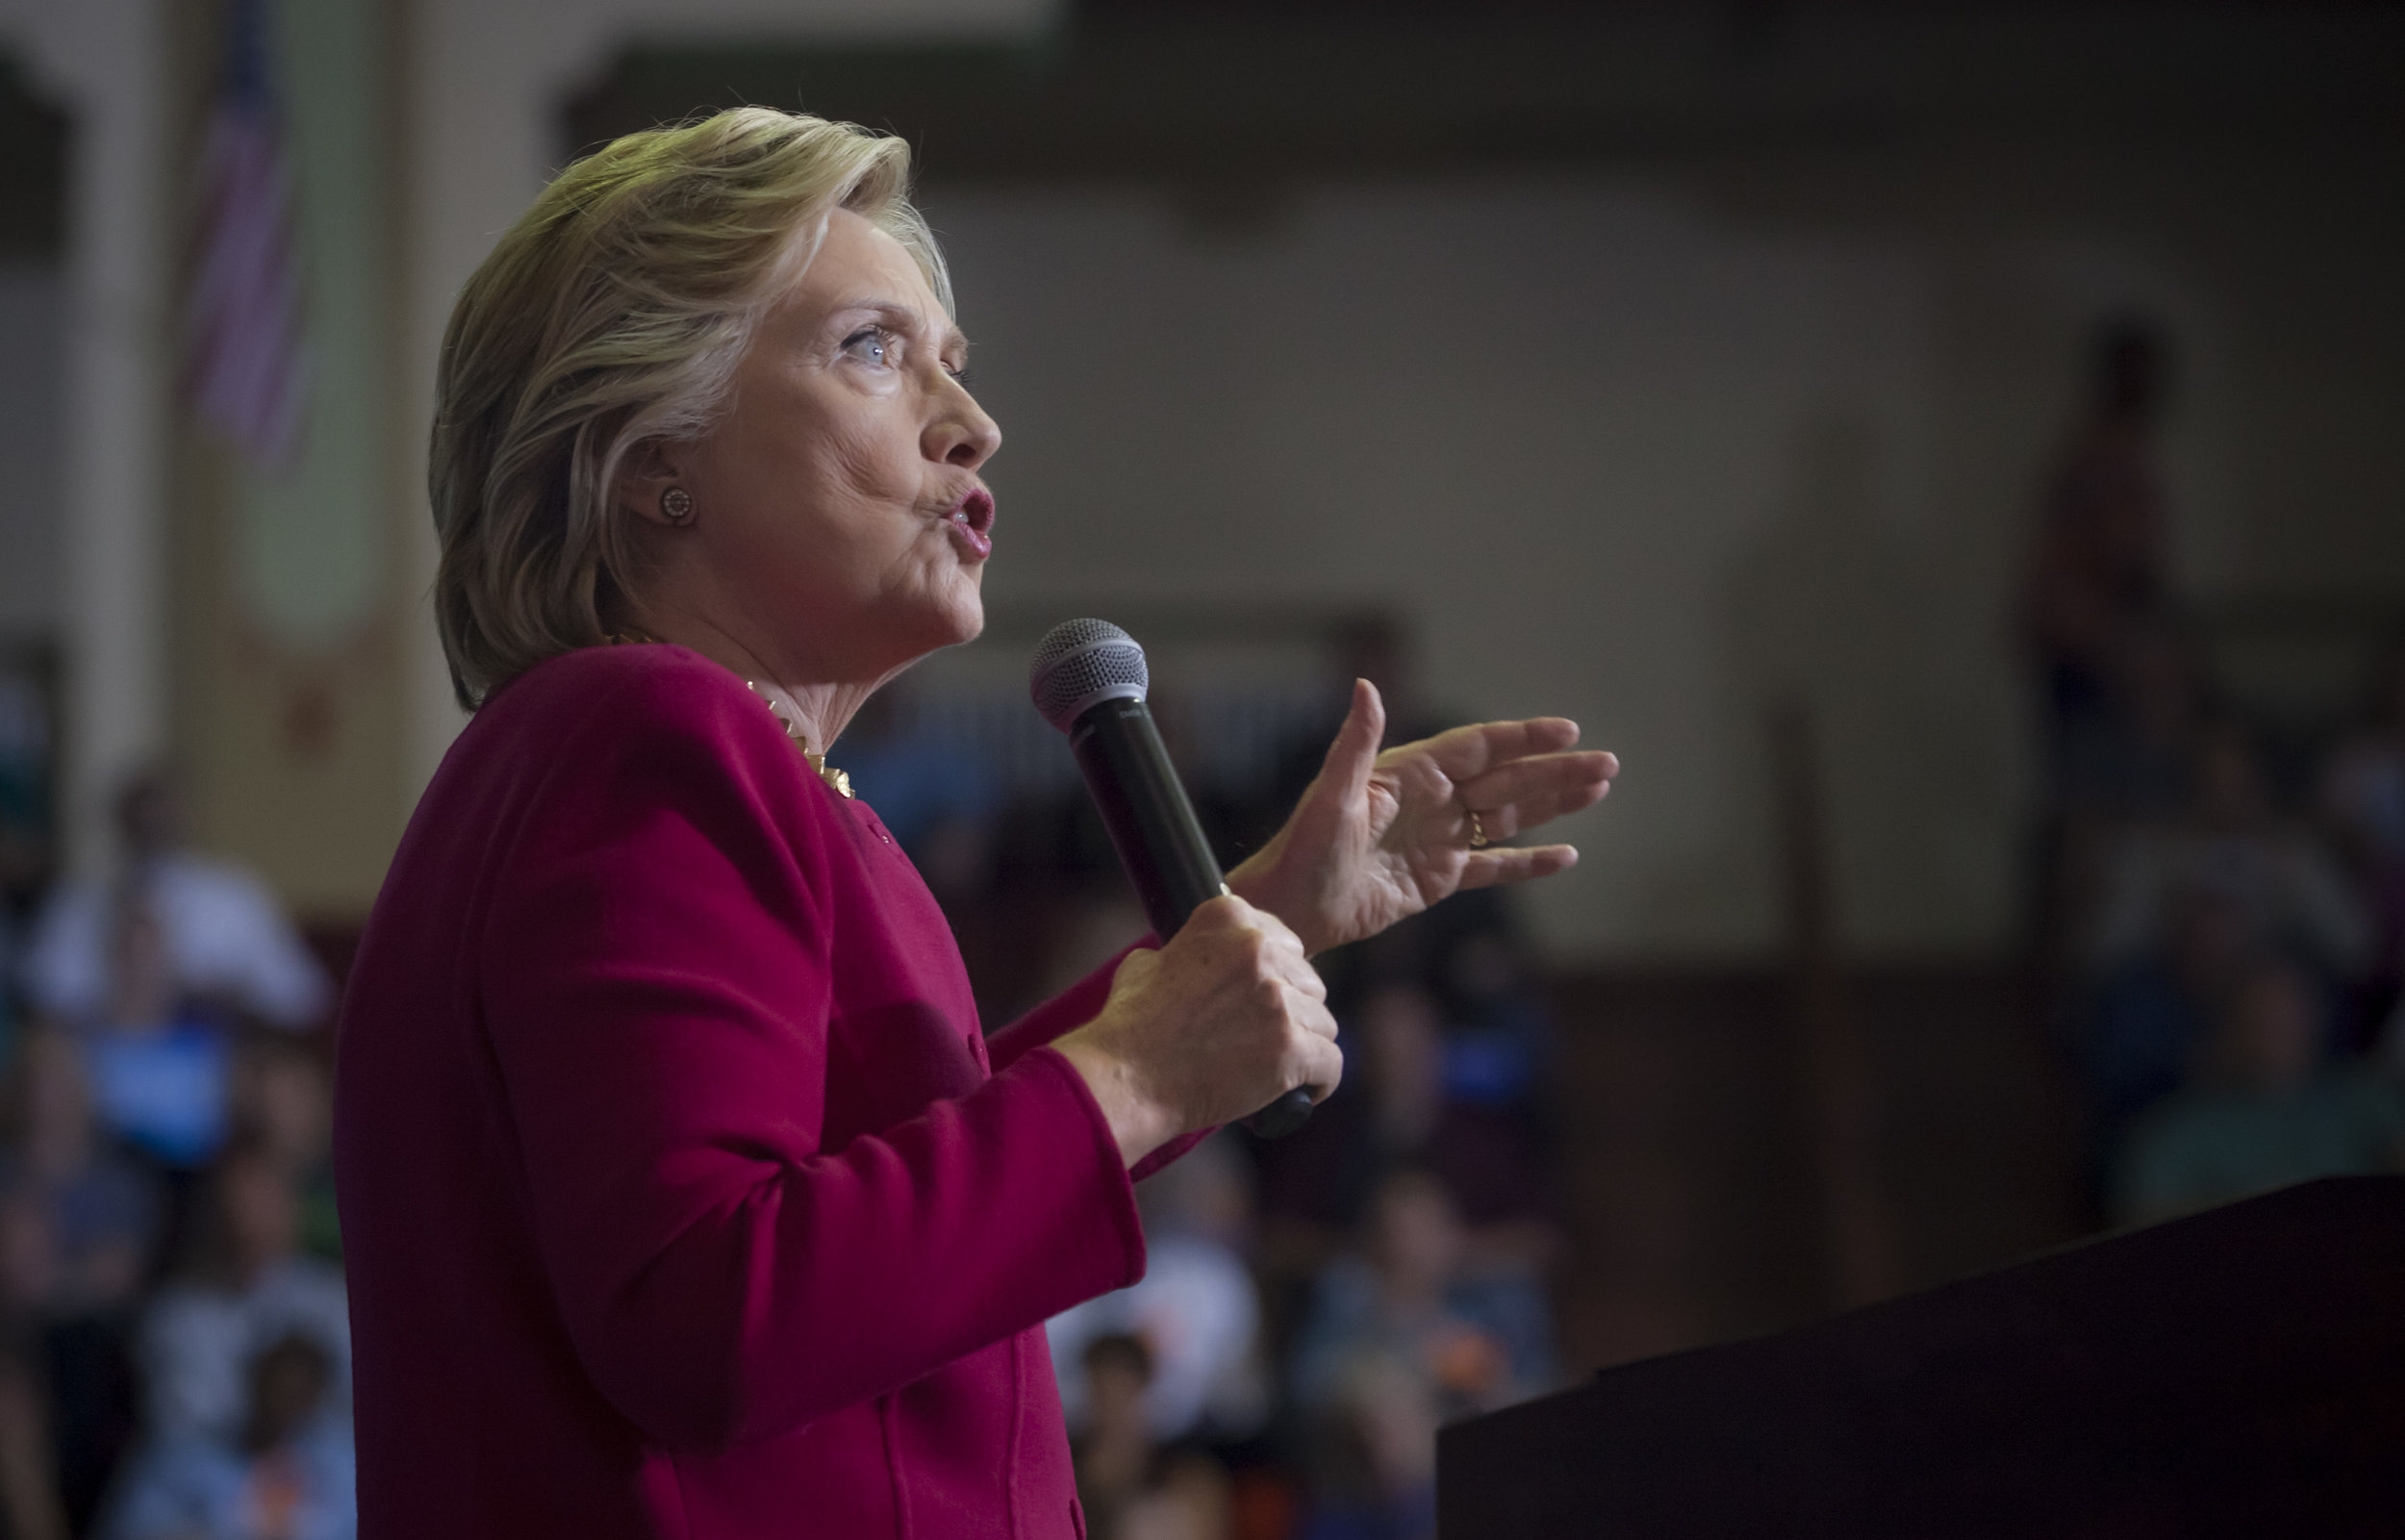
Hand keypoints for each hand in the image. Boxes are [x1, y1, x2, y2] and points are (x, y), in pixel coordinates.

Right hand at [1054, 896, 1341, 1165]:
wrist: (1125, 1079)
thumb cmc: (1131, 1028)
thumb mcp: (1149, 964)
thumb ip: (1186, 950)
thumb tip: (1193, 955)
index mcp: (1228, 919)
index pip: (1287, 942)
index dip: (1277, 976)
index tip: (1262, 999)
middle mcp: (1258, 950)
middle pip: (1311, 982)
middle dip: (1295, 1010)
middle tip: (1265, 1038)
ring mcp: (1277, 999)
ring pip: (1324, 1023)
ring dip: (1306, 1046)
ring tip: (1278, 1068)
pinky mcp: (1290, 1047)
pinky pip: (1332, 1063)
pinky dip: (1321, 1081)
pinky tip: (1303, 1090)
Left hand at [1228, 679, 1617, 955]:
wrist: (1291, 907)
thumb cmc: (1302, 849)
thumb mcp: (1331, 796)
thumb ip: (1355, 743)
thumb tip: (1366, 686)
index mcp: (1410, 774)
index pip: (1479, 748)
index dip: (1524, 738)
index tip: (1567, 730)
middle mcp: (1430, 800)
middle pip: (1506, 778)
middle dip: (1557, 771)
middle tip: (1607, 764)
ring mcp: (1438, 839)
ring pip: (1508, 816)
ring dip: (1554, 804)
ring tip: (1599, 789)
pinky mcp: (1438, 878)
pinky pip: (1494, 866)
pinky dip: (1529, 861)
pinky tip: (1566, 856)